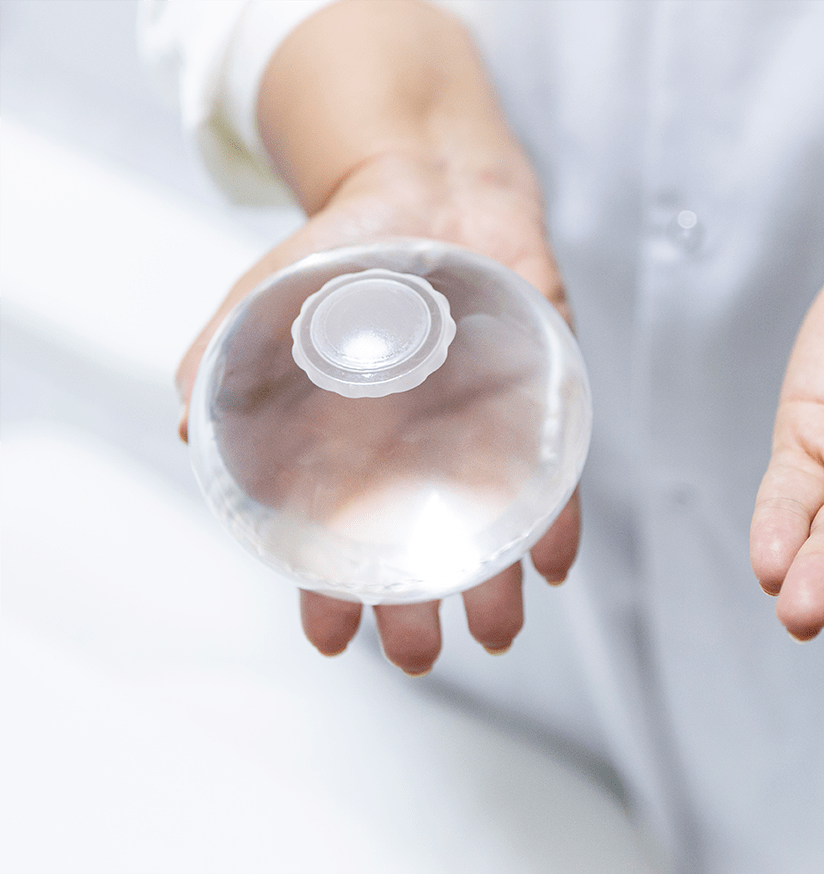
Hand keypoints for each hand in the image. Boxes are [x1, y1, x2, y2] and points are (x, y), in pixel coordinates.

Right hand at [178, 152, 580, 673]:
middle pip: (426, 545)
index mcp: (358, 444)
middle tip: (417, 658)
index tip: (331, 640)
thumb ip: (225, 357)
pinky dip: (558, 514)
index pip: (345, 536)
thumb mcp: (270, 297)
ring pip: (495, 522)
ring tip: (493, 633)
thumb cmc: (347, 253)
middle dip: (420, 608)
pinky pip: (556, 466)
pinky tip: (554, 561)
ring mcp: (485, 426)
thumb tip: (185, 428)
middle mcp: (426, 449)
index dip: (335, 592)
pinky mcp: (541, 392)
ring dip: (497, 583)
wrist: (430, 185)